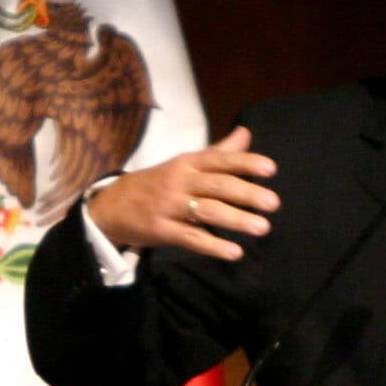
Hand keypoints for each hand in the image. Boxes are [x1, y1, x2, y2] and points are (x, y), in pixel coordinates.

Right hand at [85, 125, 279, 259]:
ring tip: (263, 228)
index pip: (219, 160)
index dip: (245, 163)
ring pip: (207, 212)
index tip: (270, 169)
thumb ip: (218, 152)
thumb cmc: (157, 183)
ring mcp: (169, 206)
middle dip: (247, 193)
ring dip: (236, 220)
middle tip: (273, 203)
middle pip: (217, 186)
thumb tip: (246, 133)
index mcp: (188, 163)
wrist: (112, 205)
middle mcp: (180, 181)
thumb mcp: (184, 164)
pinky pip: (190, 238)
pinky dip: (213, 246)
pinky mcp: (162, 230)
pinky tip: (234, 252)